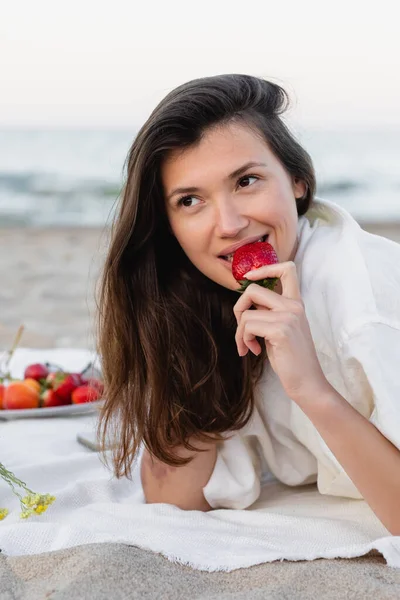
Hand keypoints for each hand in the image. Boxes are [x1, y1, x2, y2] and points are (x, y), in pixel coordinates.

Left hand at [233, 261, 328, 403]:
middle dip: (238, 308)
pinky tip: (254, 351)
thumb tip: (247, 302)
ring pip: (246, 313)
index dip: (264, 268)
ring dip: (240, 332)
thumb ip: (269, 311)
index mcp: (296, 303)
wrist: (307, 382)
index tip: (248, 278)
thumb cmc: (291, 358)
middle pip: (253, 290)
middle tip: (242, 328)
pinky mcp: (280, 330)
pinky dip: (243, 340)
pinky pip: (247, 326)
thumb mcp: (281, 328)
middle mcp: (294, 306)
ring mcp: (288, 316)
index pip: (287, 269)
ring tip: (248, 346)